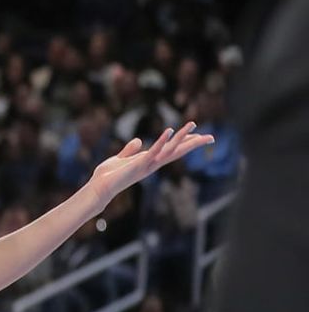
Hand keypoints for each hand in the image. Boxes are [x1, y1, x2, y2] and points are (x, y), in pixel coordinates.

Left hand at [89, 121, 213, 205]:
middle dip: (194, 143)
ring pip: (170, 150)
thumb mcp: (121, 158)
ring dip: (181, 137)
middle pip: (178, 151)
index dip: (185, 143)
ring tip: (192, 124)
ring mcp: (148, 164)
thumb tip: (139, 140)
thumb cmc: (110, 175)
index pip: (172, 151)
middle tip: (211, 137)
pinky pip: (154, 151)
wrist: (100, 187)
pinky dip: (162, 141)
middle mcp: (153, 163)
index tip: (199, 136)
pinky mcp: (139, 164)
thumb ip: (130, 150)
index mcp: (150, 161)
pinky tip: (169, 130)